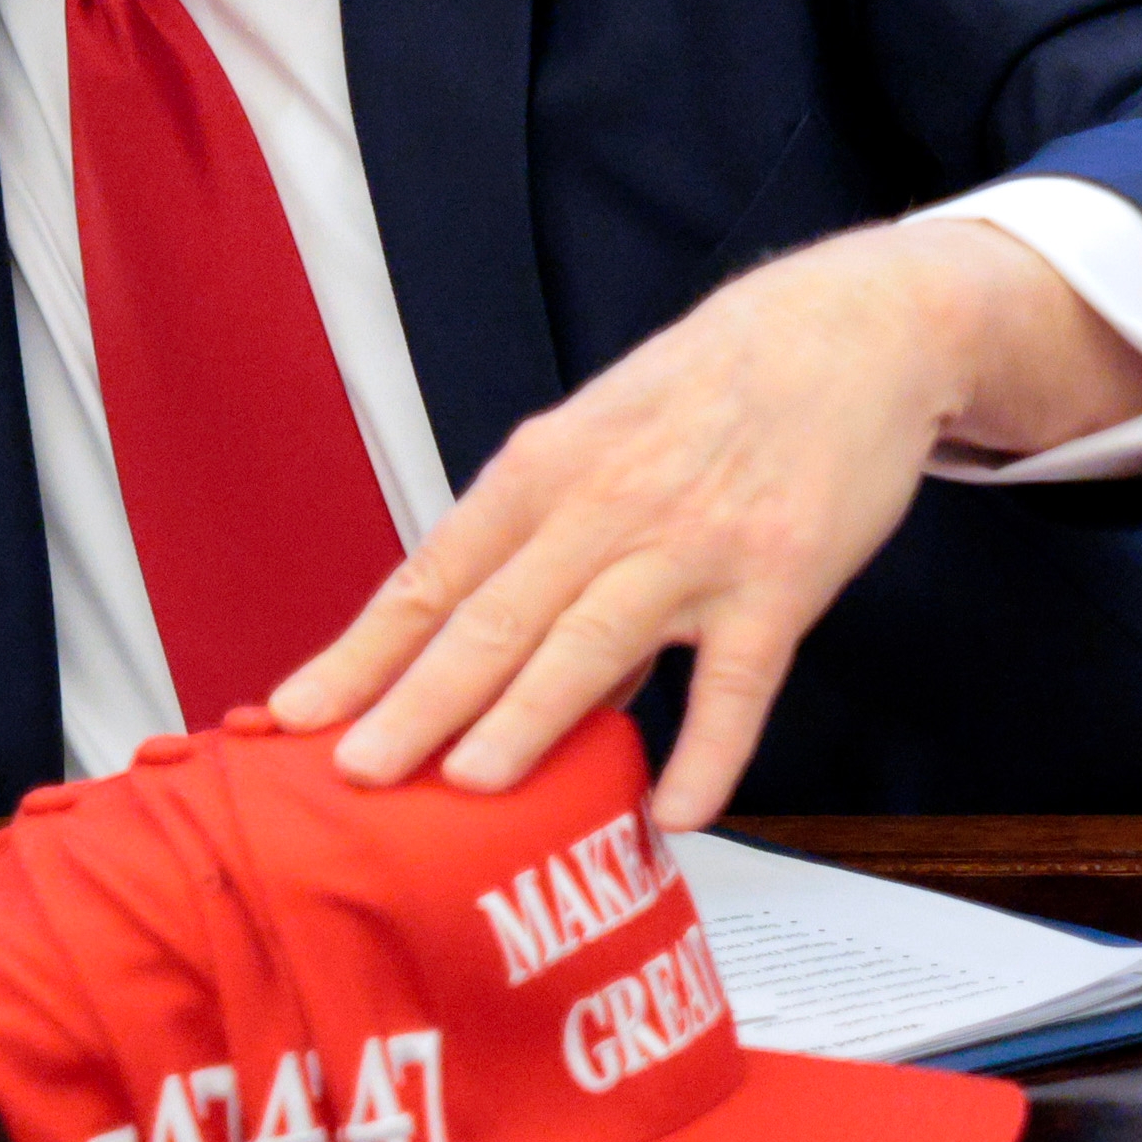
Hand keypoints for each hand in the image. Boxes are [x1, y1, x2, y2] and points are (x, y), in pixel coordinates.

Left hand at [265, 219, 1141, 830]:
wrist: (847, 329)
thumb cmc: (705, 392)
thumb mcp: (599, 439)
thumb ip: (543, 547)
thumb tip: (486, 665)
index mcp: (544, 470)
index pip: (433, 577)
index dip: (363, 654)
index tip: (295, 715)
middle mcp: (606, 506)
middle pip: (493, 619)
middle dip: (416, 702)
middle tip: (355, 774)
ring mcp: (693, 546)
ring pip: (593, 642)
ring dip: (528, 717)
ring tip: (468, 787)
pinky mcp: (780, 580)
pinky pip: (737, 683)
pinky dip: (707, 752)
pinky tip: (674, 812)